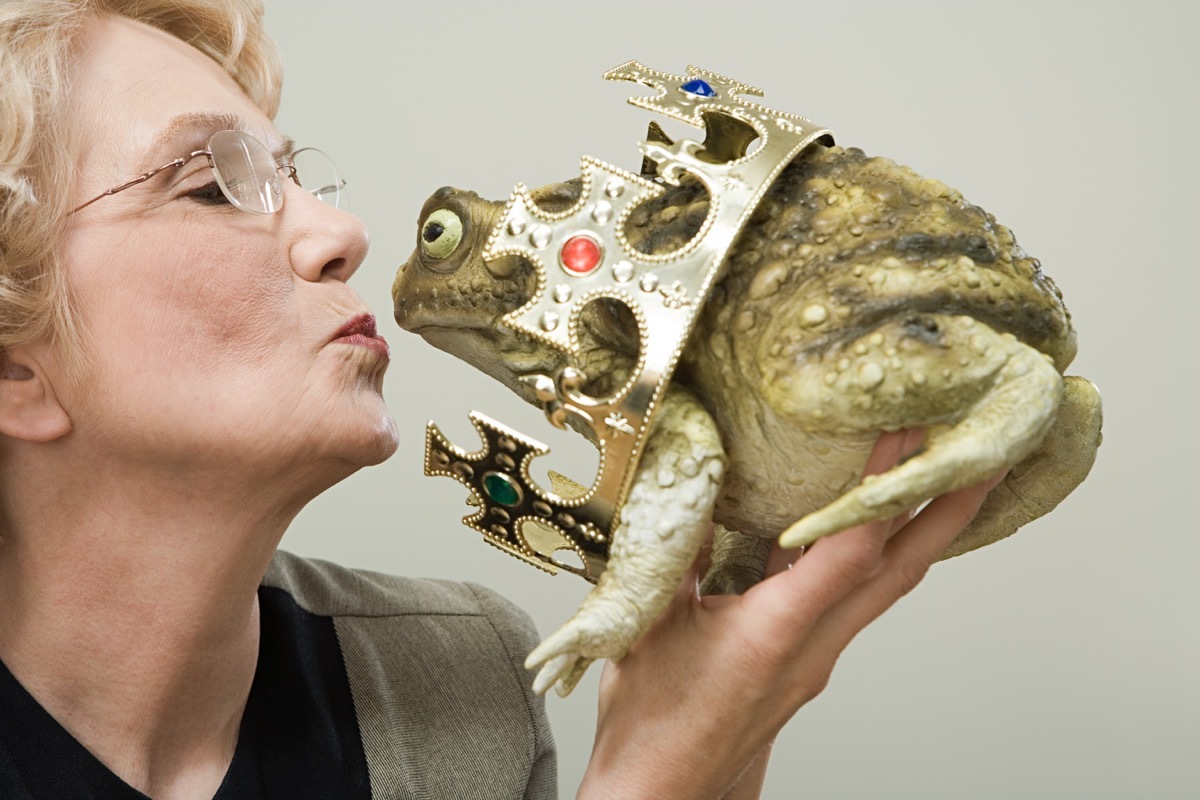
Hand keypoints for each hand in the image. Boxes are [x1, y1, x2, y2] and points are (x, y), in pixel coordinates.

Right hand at [576, 429, 1005, 798]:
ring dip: (923, 533)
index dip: (885, 484)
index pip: (851, 546)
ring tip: (948, 485)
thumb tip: (690, 487)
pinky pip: (854, 600)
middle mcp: (814, 648)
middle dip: (951, 509)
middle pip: (901, 570)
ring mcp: (816, 660)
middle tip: (993, 457)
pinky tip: (866, 534)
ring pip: (885, 587)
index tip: (913, 430)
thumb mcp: (650, 623)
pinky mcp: (804, 666)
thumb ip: (674, 551)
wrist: (661, 793)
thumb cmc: (655, 726)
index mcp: (777, 632)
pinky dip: (874, 558)